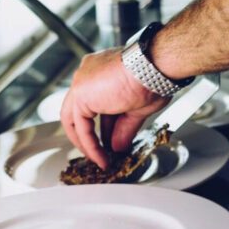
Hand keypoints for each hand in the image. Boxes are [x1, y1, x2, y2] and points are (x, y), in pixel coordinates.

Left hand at [60, 48, 168, 167]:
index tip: (110, 141)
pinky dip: (90, 145)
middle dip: (89, 135)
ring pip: (74, 119)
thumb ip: (123, 127)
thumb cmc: (153, 77)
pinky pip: (81, 127)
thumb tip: (118, 146)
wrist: (153, 68)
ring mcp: (81, 83)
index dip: (104, 125)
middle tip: (99, 153)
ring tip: (100, 160)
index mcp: (101, 70)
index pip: (96, 103)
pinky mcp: (80, 95)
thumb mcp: (137, 108)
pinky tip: (101, 157)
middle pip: (80, 110)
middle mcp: (87, 74)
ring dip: (87, 143)